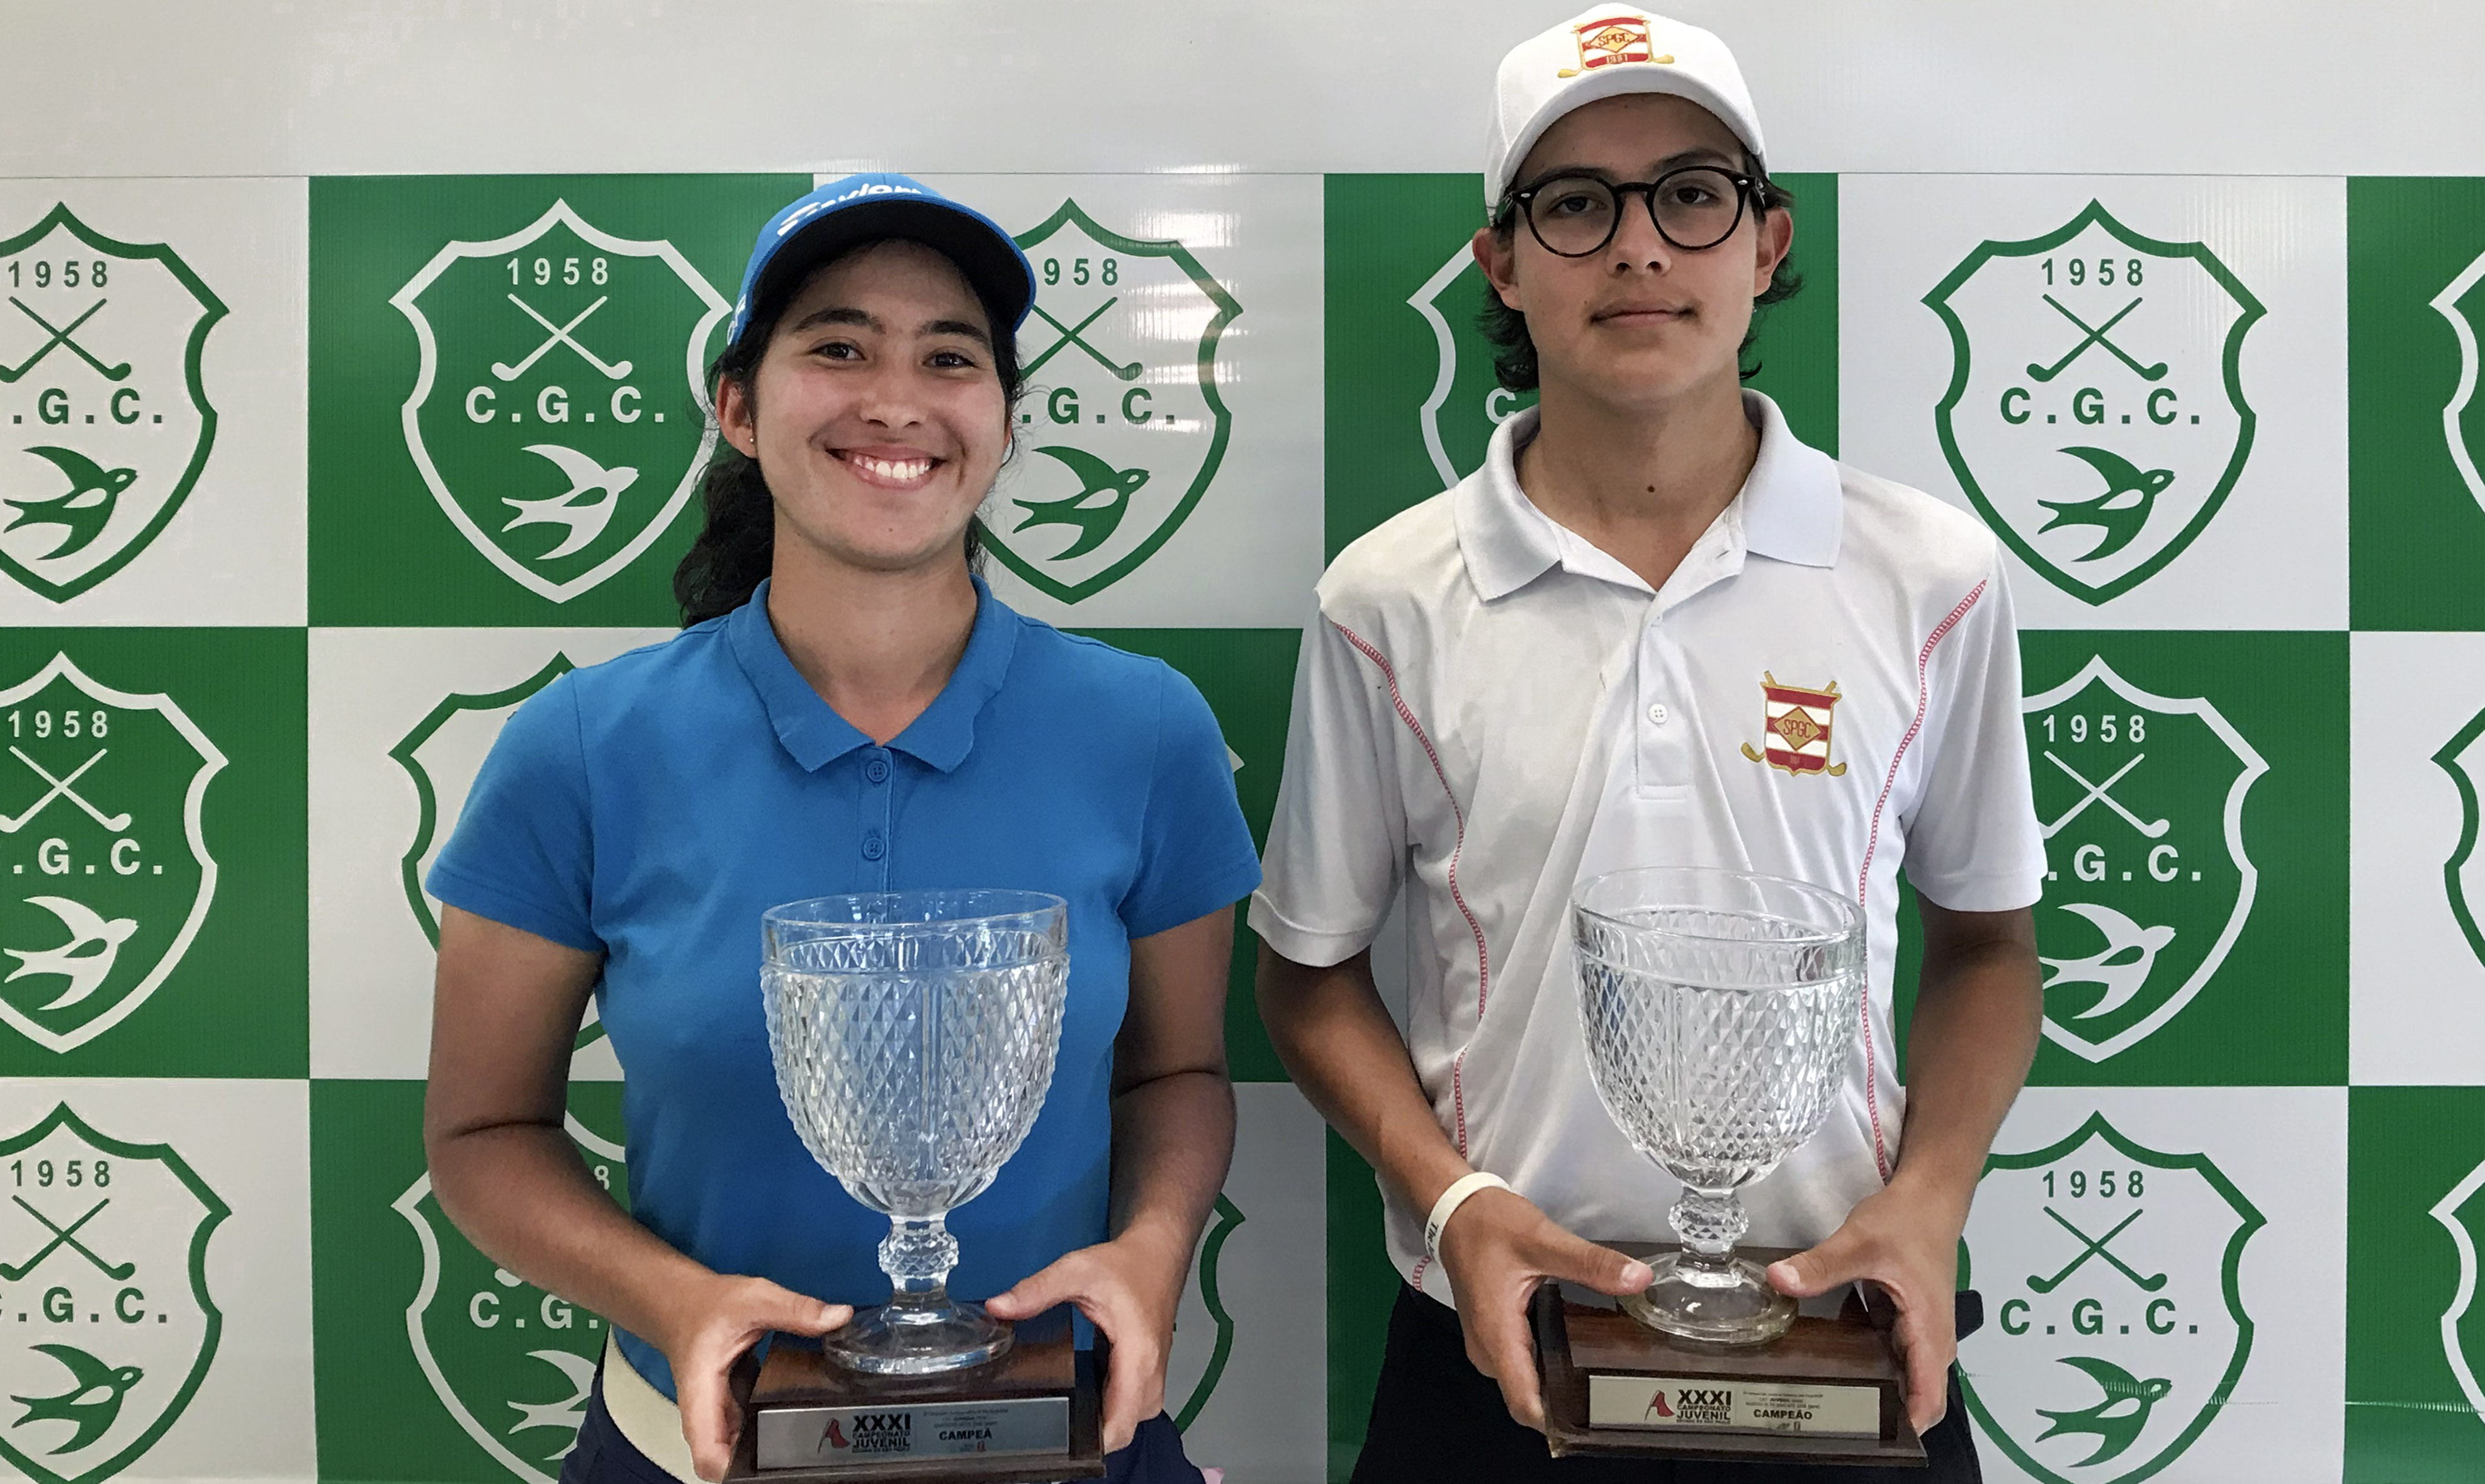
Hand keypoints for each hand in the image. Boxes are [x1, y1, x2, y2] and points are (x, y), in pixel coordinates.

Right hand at [653, 1273, 849, 1481]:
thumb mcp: (754, 1299)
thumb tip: (836, 1317)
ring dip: (761, 1451)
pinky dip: (763, 1433)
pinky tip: (794, 1421)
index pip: (708, 1456)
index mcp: (701, 1394)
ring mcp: (715, 1415)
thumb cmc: (706, 1305)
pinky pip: (741, 1434)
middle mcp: (704, 1414)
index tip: (771, 1463)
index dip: (734, 1471)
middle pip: (723, 1463)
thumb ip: (795, 1310)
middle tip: (800, 1452)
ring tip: (805, 1439)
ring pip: (732, 1452)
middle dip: (756, 1466)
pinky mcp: (725, 1409)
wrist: (683, 1302)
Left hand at [986, 1226, 1191, 1452]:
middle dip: (1089, 1435)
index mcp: (1138, 1357)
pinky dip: (1111, 1409)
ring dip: (1102, 1423)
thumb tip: (997, 1308)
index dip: (1091, 1443)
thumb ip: (1037, 1290)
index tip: (1057, 1440)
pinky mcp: (1150, 1374)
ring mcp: (1154, 1377)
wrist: (1158, 1253)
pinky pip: (1132, 1408)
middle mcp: (1151, 1375)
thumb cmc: (1126, 1264)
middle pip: (1123, 1431)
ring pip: (1130, 1422)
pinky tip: (1086, 1397)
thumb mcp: (1077, 1270)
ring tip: (1062, 1412)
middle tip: (1047, 1423)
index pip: (1120, 1426)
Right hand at [1435, 1187, 1654, 1432]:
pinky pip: (1519, 1364)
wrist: (1453, 1207)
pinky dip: (1545, 1365)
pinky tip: (1576, 1350)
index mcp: (1497, 1337)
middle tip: (1616, 1394)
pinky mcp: (1491, 1332)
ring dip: (1555, 1385)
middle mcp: (1487, 1350)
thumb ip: (1591, 1264)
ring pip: (1523, 1382)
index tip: (1599, 1421)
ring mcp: (1486, 1343)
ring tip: (1604, 1375)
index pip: (1524, 1405)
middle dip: (1566, 1404)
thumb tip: (1640, 1278)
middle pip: (1526, 1398)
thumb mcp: (1544, 1240)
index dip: (1558, 1422)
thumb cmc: (1490, 1225)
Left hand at [1766, 1181, 1967, 1435]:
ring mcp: (1920, 1329)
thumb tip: (1780, 1280)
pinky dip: (1869, 1357)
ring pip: (1901, 1372)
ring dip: (1875, 1384)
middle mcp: (1931, 1338)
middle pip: (1915, 1391)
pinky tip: (1834, 1357)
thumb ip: (1821, 1265)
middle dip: (1884, 1411)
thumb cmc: (1908, 1220)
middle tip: (1836, 1417)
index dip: (1907, 1423)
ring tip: (1829, 1395)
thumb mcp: (1860, 1241)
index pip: (1929, 1396)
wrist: (1929, 1196)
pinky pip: (1890, 1350)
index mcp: (1929, 1330)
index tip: (1874, 1437)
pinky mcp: (1907, 1318)